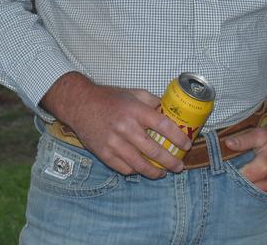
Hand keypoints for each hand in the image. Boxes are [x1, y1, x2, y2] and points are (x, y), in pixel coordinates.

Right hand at [40, 72, 191, 178]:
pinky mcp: (104, 153)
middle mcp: (126, 127)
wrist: (80, 105)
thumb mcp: (133, 93)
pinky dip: (135, 171)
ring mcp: (114, 142)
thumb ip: (152, 101)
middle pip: (154, 150)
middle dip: (170, 162)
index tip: (187, 145)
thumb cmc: (109, 98)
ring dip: (155, 172)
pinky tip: (142, 169)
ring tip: (163, 173)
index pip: (163, 126)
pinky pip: (124, 168)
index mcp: (136, 111)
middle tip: (179, 166)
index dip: (178, 138)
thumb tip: (170, 111)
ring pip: (139, 164)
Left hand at [223, 125, 266, 193]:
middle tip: (236, 170)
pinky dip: (259, 187)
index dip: (233, 171)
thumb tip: (227, 144)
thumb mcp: (261, 134)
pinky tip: (256, 179)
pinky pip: (265, 193)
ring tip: (246, 174)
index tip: (229, 165)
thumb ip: (244, 140)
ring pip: (256, 192)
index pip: (240, 176)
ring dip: (250, 185)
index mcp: (264, 167)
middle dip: (240, 179)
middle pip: (247, 187)